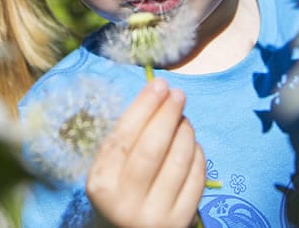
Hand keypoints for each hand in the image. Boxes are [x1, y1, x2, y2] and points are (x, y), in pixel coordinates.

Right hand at [86, 78, 205, 227]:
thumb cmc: (119, 194)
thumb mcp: (109, 172)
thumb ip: (126, 142)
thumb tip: (156, 95)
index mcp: (101, 185)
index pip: (123, 138)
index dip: (143, 107)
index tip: (158, 84)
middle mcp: (125, 203)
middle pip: (152, 148)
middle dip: (167, 115)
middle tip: (178, 94)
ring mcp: (155, 216)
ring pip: (178, 162)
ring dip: (185, 132)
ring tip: (184, 119)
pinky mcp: (180, 222)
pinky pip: (195, 180)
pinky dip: (197, 155)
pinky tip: (192, 143)